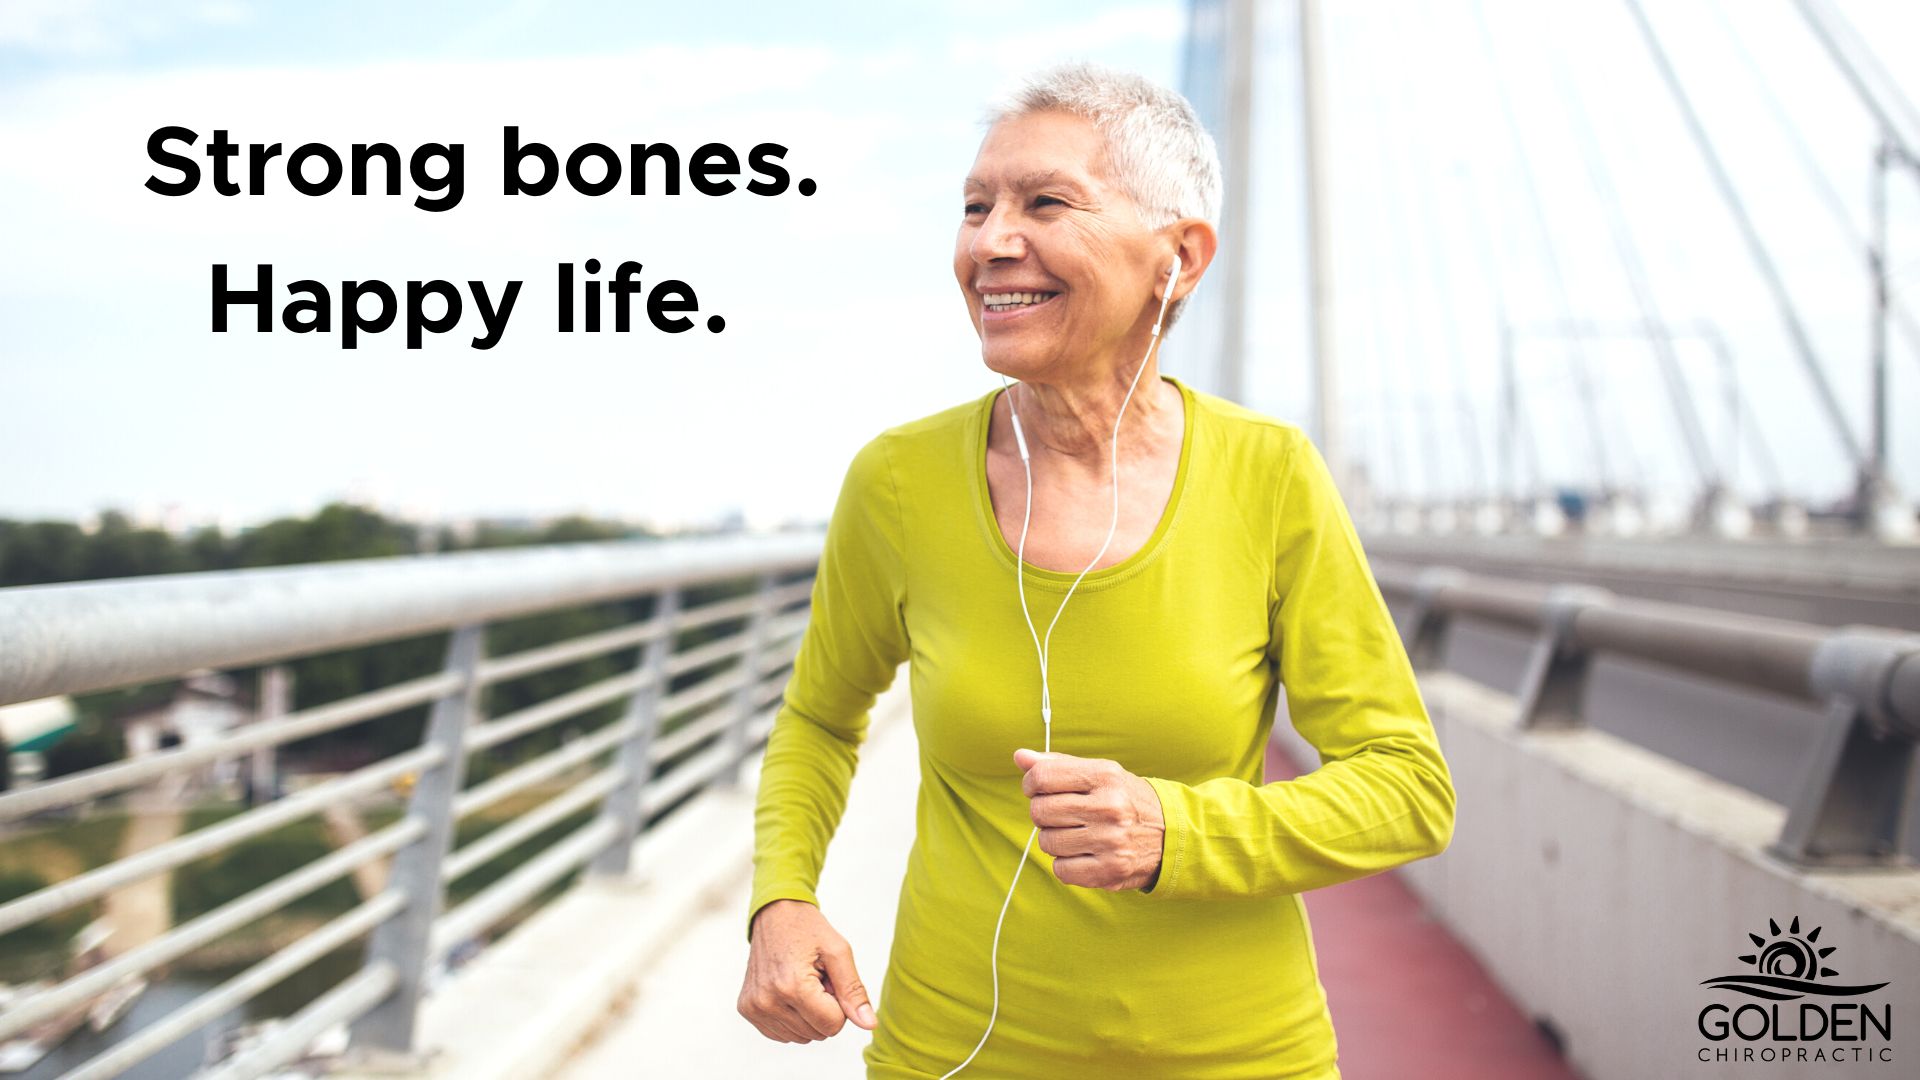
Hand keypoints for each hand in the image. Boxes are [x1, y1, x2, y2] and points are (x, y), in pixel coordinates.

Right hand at [739, 899, 877, 1042]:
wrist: (774, 913)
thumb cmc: (807, 928)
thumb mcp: (838, 952)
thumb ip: (854, 991)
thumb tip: (869, 1024)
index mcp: (792, 986)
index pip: (833, 1025)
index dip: (839, 1004)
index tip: (829, 979)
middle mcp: (768, 1001)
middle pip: (817, 1033)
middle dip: (824, 1008)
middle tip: (815, 978)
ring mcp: (755, 1007)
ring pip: (801, 1037)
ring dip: (808, 1014)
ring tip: (802, 982)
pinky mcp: (747, 1009)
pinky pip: (782, 1034)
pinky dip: (792, 1018)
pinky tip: (788, 991)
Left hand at [1013, 748, 1165, 891]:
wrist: (1171, 835)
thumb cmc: (1125, 799)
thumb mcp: (1100, 773)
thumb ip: (1058, 765)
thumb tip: (1020, 757)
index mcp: (1104, 776)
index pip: (1041, 777)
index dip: (1031, 784)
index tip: (1039, 789)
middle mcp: (1109, 807)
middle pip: (1040, 811)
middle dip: (1043, 813)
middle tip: (1062, 814)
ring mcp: (1110, 841)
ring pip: (1047, 842)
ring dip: (1055, 840)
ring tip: (1077, 834)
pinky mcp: (1110, 870)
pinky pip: (1061, 870)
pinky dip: (1066, 865)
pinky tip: (1084, 854)